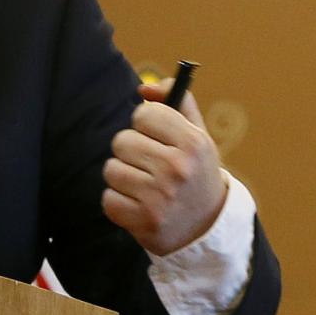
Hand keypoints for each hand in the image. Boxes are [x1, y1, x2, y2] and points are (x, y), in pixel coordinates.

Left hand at [102, 82, 226, 256]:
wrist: (207, 227)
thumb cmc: (196, 173)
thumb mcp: (198, 135)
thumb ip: (177, 101)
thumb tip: (143, 88)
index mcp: (193, 142)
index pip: (144, 113)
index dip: (145, 123)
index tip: (155, 135)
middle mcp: (177, 168)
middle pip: (122, 140)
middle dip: (131, 150)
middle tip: (148, 162)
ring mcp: (159, 197)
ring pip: (111, 169)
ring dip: (122, 175)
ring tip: (142, 183)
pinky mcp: (143, 221)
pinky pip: (108, 198)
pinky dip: (118, 200)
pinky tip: (136, 202)